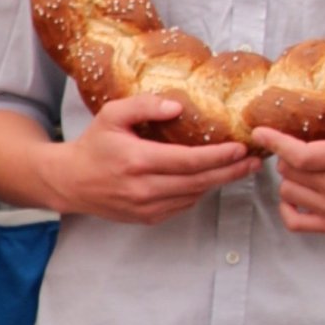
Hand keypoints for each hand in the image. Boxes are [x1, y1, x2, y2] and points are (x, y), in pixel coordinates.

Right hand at [46, 95, 254, 224]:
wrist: (70, 181)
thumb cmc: (93, 145)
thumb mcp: (111, 115)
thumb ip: (144, 106)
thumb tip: (178, 106)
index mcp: (137, 160)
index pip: (188, 161)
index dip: (218, 156)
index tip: (240, 148)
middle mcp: (144, 188)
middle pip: (199, 182)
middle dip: (230, 171)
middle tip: (254, 161)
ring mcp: (146, 207)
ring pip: (194, 196)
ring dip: (218, 183)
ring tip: (239, 169)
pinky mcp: (147, 218)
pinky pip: (182, 205)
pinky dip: (198, 192)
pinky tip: (208, 179)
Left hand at [254, 92, 324, 232]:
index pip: (303, 156)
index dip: (277, 144)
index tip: (259, 132)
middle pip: (290, 172)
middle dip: (285, 157)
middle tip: (295, 148)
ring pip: (288, 192)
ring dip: (288, 179)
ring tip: (301, 168)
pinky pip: (294, 222)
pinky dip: (287, 208)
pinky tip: (295, 193)